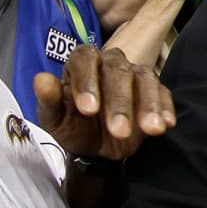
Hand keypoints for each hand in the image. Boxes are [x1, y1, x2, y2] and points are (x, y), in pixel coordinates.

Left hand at [34, 46, 174, 159]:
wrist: (95, 147)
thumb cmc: (73, 127)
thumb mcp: (54, 120)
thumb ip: (48, 100)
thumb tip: (41, 80)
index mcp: (81, 63)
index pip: (85, 59)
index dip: (87, 82)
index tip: (88, 110)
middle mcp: (110, 63)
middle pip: (118, 69)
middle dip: (119, 101)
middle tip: (118, 130)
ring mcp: (135, 75)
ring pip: (145, 79)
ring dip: (148, 105)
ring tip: (150, 129)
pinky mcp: (155, 90)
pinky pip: (163, 93)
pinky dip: (165, 108)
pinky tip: (165, 124)